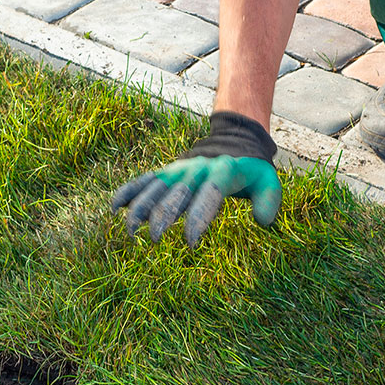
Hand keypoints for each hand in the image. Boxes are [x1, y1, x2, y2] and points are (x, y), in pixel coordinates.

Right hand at [110, 111, 283, 246]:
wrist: (233, 142)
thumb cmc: (251, 171)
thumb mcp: (267, 180)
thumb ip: (269, 199)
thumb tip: (262, 220)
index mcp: (222, 171)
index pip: (209, 194)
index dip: (198, 217)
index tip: (190, 242)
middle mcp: (197, 169)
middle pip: (176, 192)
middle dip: (162, 215)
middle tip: (154, 239)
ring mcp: (179, 169)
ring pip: (156, 187)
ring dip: (140, 207)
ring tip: (130, 231)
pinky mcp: (167, 172)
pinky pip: (145, 181)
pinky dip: (129, 192)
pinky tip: (115, 209)